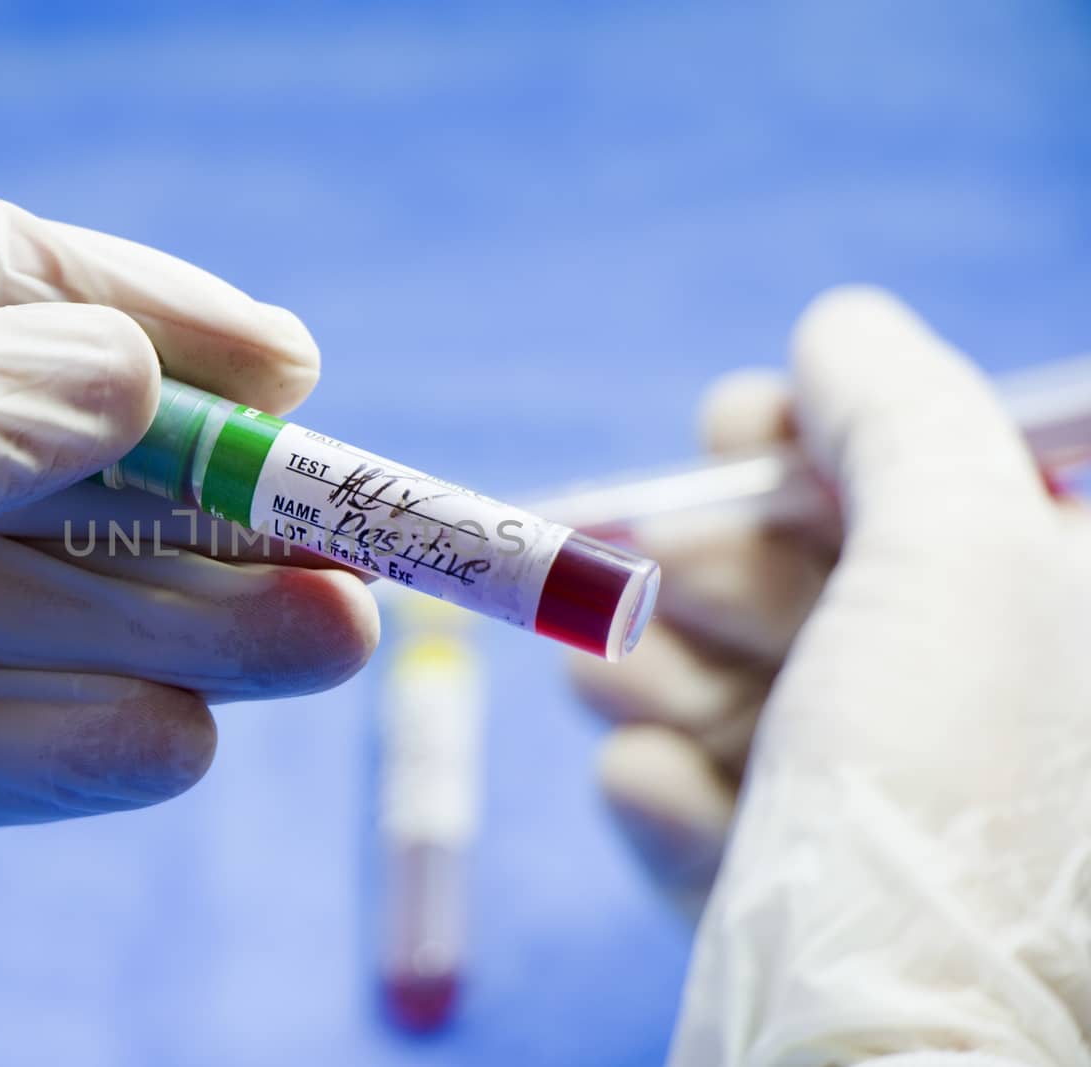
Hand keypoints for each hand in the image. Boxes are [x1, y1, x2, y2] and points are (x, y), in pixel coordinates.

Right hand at [571, 288, 1090, 1063]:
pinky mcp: (812, 909)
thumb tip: (838, 325)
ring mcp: (901, 823)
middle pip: (831, 588)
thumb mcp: (952, 553)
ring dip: (660, 667)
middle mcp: (1000, 722)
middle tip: (625, 556)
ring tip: (599, 673)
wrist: (885, 1066)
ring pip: (761, 699)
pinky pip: (732, 814)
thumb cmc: (951, 790)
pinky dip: (677, 790)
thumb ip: (899, 412)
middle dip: (711, 560)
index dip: (826, 434)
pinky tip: (653, 787)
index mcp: (1065, 625)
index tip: (730, 424)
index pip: (945, 480)